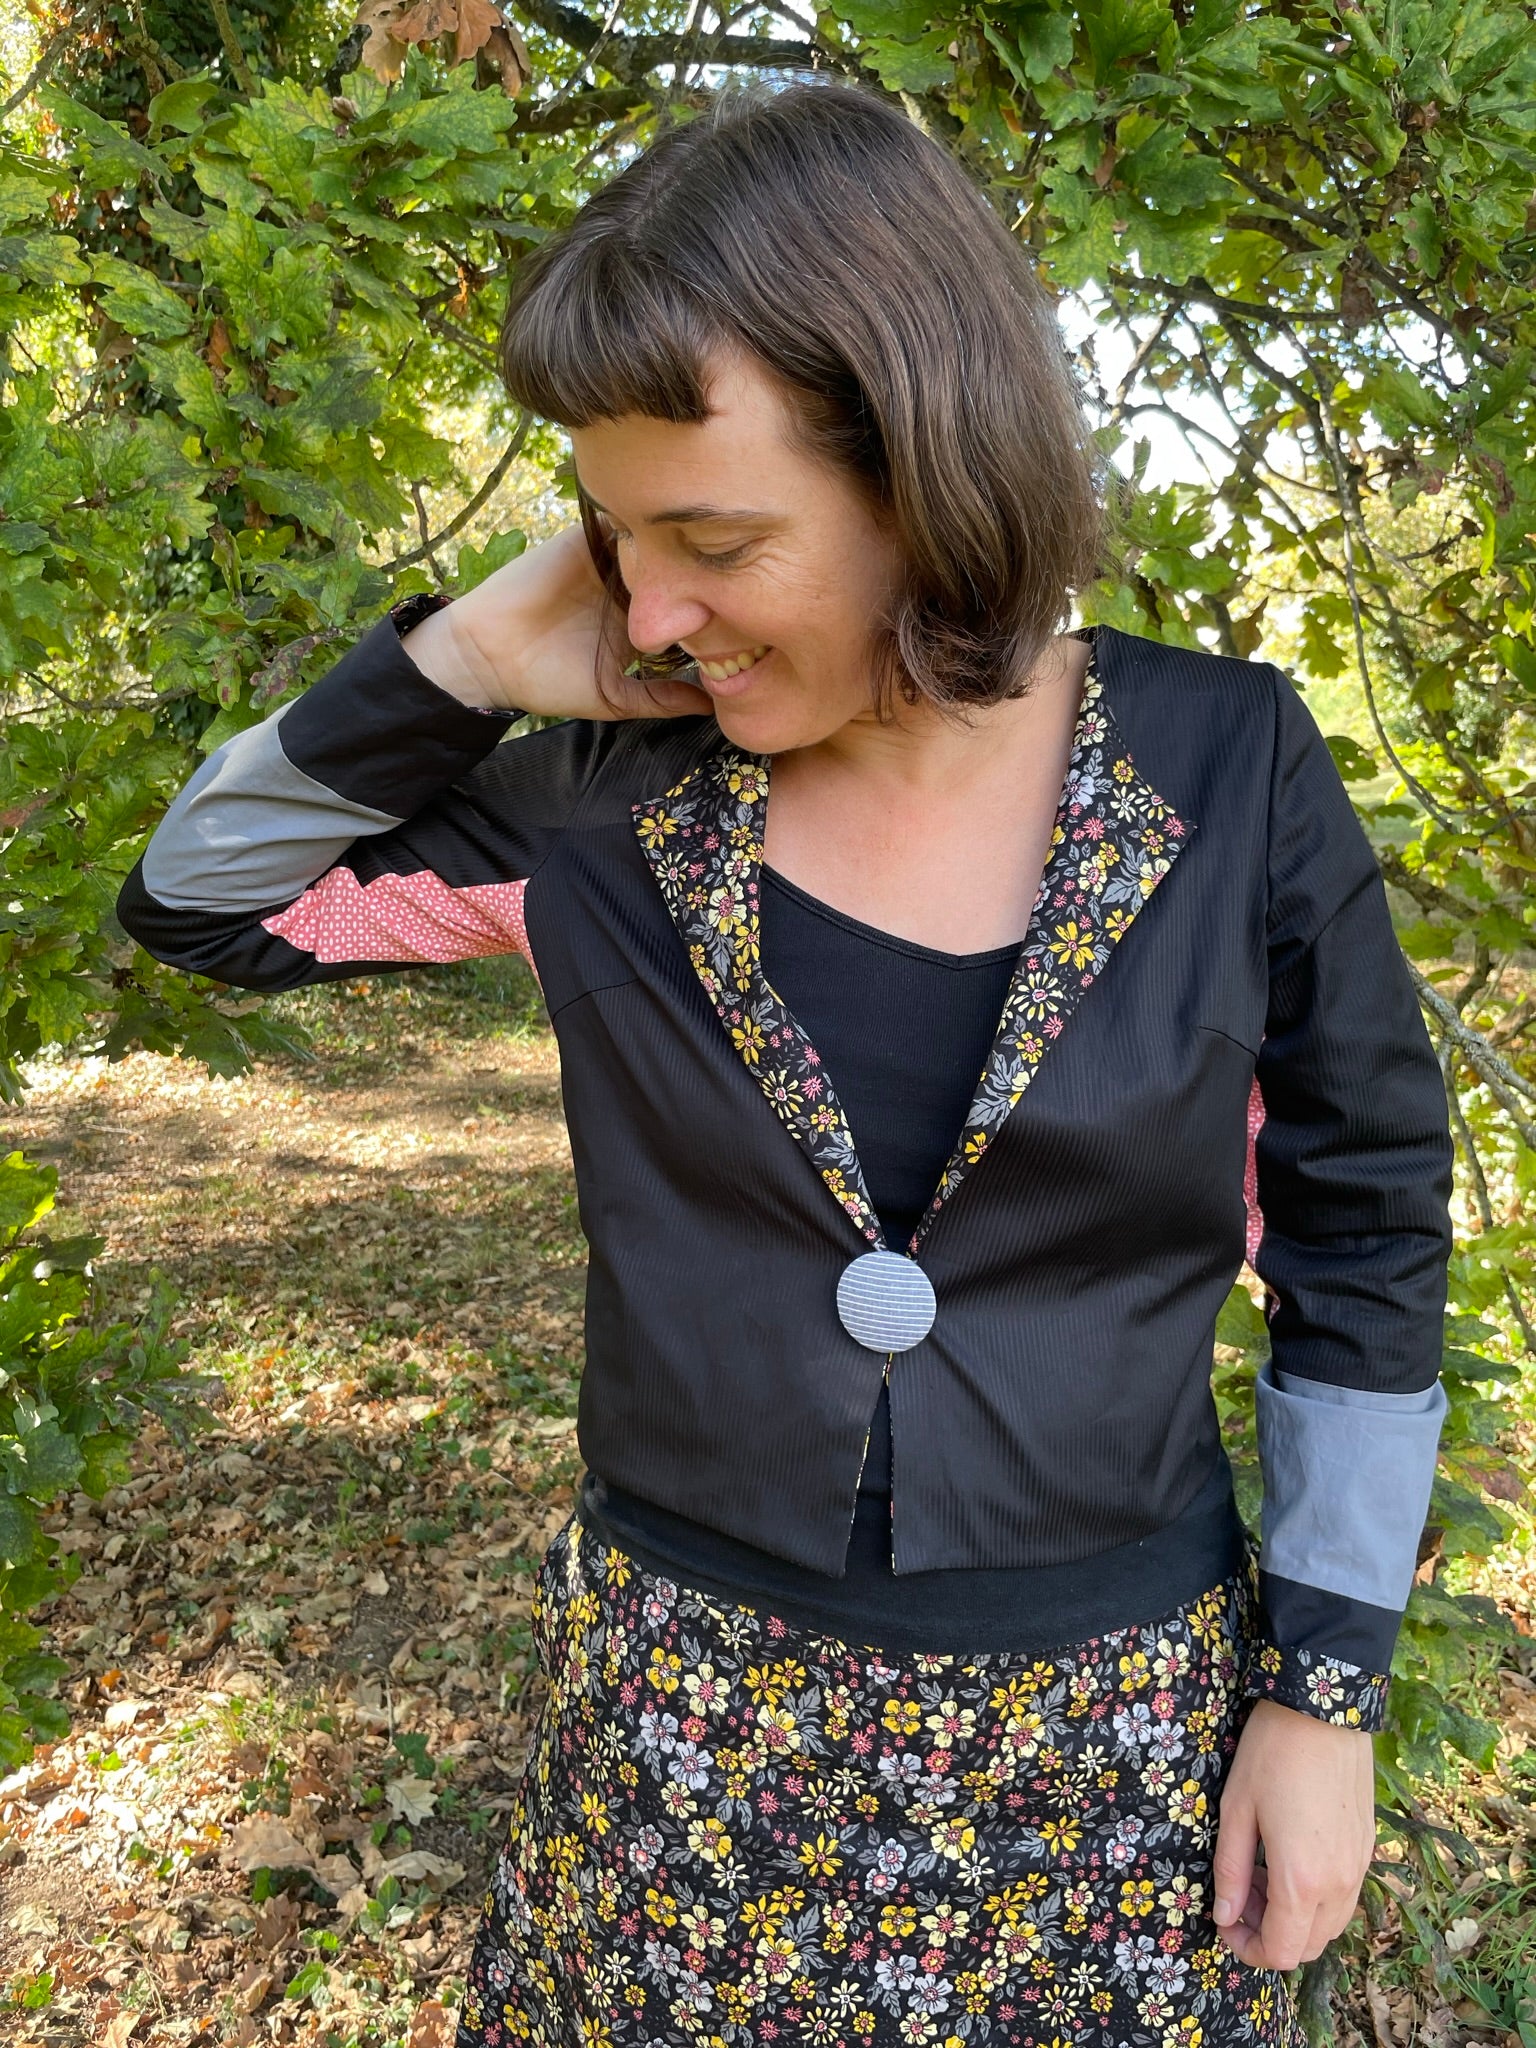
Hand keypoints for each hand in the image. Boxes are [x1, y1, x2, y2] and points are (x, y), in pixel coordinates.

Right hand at [397, 523, 714, 720]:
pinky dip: (642, 520)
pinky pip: (618, 520)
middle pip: (677, 567)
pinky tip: (671, 524)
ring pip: (653, 541)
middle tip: (743, 566)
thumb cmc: (547, 682)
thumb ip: (660, 699)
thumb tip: (709, 706)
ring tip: (716, 538)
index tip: (748, 608)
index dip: (714, 605)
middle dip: (704, 567)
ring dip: (678, 539)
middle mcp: (626, 586)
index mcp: (638, 621)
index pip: (686, 605)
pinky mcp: (583, 540)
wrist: (490, 657)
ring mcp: (606, 560)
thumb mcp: (614, 699)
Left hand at [1212, 1699, 1374, 1972]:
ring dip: (1294, 1918)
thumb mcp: (1235, 1811)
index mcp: (1302, 1882)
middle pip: (1309, 1946)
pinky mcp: (1369, 1848)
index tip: (1225, 1922)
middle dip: (1269, 1934)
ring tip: (1261, 1873)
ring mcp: (1360, 1867)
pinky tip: (1289, 1858)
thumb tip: (1223, 1916)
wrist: (1324, 1708)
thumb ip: (1230, 1871)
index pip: (1282, 1952)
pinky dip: (1316, 1897)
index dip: (1248, 1949)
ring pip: (1330, 1925)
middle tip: (1239, 1894)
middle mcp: (1339, 1885)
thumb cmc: (1271, 1754)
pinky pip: (1344, 1896)